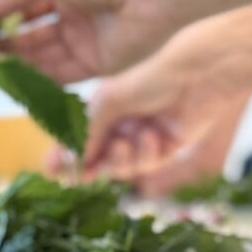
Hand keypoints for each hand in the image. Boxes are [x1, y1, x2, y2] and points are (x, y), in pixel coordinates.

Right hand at [0, 0, 186, 83]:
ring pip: (41, 57)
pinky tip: (12, 78)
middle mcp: (73, 16)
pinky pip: (60, 75)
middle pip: (29, 36)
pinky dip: (35, 78)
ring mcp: (84, 42)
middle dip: (1, 45)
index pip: (23, 8)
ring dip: (14, 63)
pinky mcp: (96, 66)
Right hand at [73, 53, 249, 198]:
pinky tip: (153, 136)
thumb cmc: (150, 79)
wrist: (197, 77)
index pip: (79, 139)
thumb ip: (88, 131)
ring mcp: (143, 138)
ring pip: (122, 167)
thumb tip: (74, 160)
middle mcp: (122, 125)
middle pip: (98, 159)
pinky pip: (148, 164)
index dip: (66, 157)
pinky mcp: (167, 148)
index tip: (54, 171)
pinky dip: (147, 154)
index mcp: (104, 110)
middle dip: (91, 167)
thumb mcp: (108, 102)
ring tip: (125, 145)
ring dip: (121, 160)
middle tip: (84, 175)